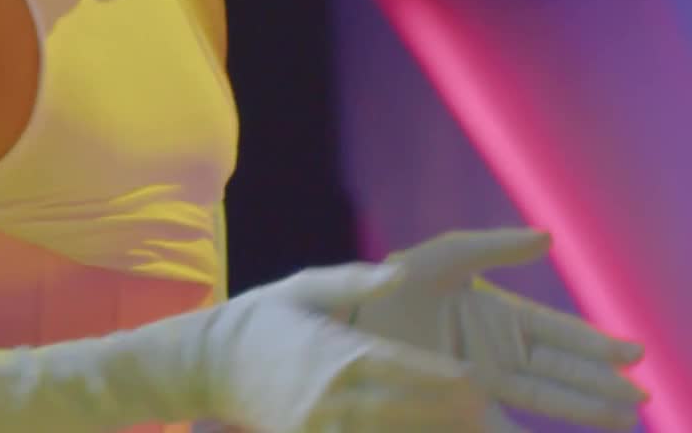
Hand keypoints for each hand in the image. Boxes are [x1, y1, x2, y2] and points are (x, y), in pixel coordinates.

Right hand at [193, 260, 497, 431]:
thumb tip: (402, 272)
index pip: (402, 368)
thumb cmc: (262, 317)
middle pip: (403, 414)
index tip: (478, 383)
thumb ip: (356, 282)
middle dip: (447, 418)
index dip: (443, 378)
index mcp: (337, 352)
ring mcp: (318, 429)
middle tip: (485, 417)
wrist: (206, 364)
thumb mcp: (305, 286)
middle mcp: (332, 396)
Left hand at [351, 230, 647, 430]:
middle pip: (561, 373)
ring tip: (624, 422)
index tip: (635, 354)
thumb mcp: (444, 257)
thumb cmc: (396, 281)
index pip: (559, 334)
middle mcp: (498, 354)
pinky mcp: (458, 406)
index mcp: (499, 316)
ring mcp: (481, 383)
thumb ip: (493, 246)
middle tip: (642, 402)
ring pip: (543, 399)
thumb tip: (547, 239)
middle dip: (600, 387)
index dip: (597, 345)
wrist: (348, 317)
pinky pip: (502, 425)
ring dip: (582, 410)